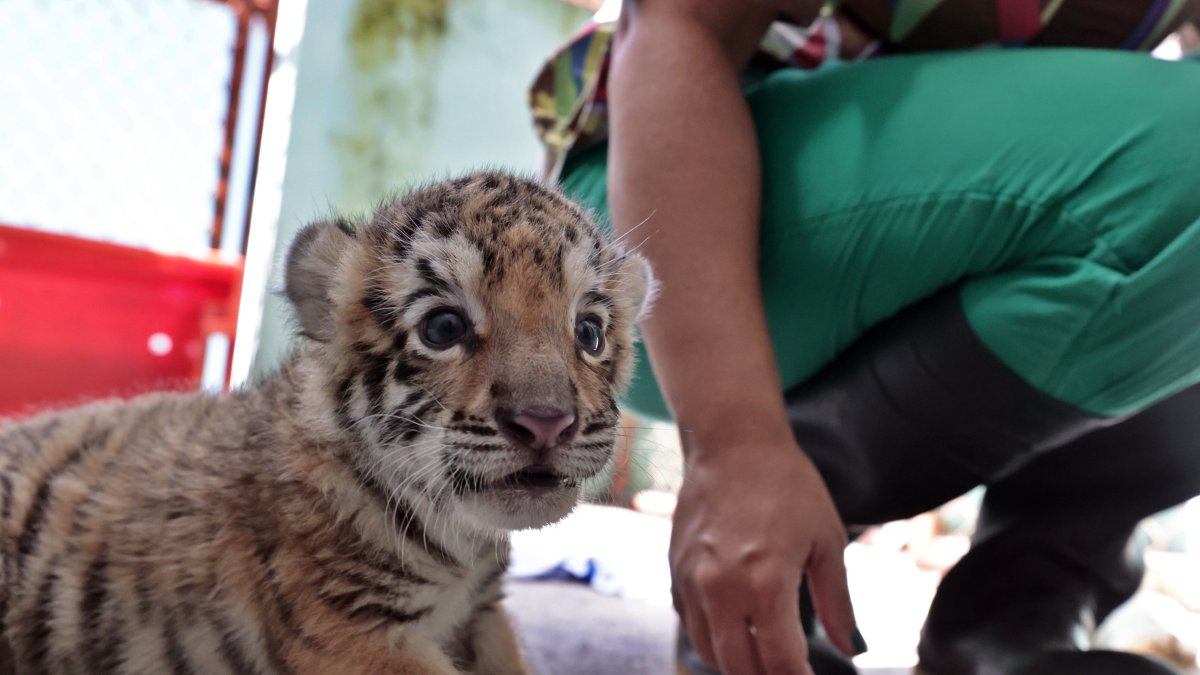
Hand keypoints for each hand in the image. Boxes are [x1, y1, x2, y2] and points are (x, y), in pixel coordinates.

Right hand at [670, 433, 855, 673]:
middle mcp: (721, 588)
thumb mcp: (826, 542)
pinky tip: (737, 627)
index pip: (780, 663)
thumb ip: (837, 602)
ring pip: (708, 651)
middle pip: (739, 668)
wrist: (733, 443)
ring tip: (764, 654)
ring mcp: (691, 581)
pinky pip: (690, 624)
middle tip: (789, 669)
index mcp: (765, 583)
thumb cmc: (786, 485)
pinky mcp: (675, 571)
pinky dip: (713, 637)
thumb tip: (852, 647)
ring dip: (737, 663)